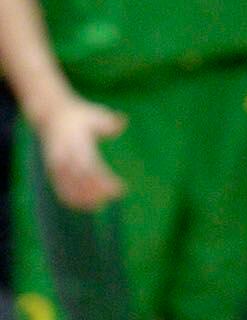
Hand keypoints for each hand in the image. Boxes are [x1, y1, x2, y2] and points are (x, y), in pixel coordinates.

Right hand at [36, 92, 125, 208]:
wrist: (51, 115)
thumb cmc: (79, 116)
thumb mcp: (94, 114)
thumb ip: (107, 122)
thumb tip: (122, 123)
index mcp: (76, 144)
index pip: (90, 167)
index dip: (103, 180)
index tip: (118, 187)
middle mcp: (65, 157)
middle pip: (80, 181)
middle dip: (96, 191)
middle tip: (112, 197)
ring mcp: (56, 166)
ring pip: (69, 189)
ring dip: (84, 199)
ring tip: (101, 205)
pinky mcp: (52, 172)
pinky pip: (61, 190)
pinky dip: (72, 200)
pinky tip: (86, 205)